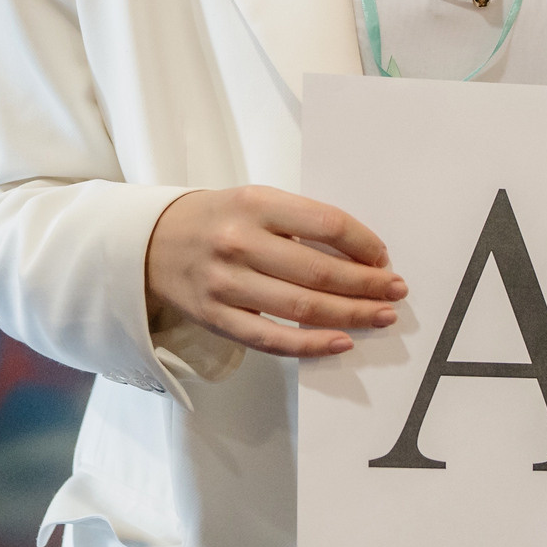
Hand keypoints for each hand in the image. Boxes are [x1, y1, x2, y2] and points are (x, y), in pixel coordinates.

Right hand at [142, 186, 405, 358]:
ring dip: (350, 315)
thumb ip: (300, 222)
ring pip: (302, 308)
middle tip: (396, 292)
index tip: (383, 257)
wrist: (150, 242)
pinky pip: (272, 340)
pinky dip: (311, 345)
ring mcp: (226, 284)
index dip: (364, 244)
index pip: (326, 223)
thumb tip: (360, 257)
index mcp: (254, 203)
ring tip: (381, 316)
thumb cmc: (216, 219)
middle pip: (319, 272)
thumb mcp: (254, 201)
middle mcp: (239, 242)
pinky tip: (342, 342)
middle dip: (367, 285)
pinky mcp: (216, 318)